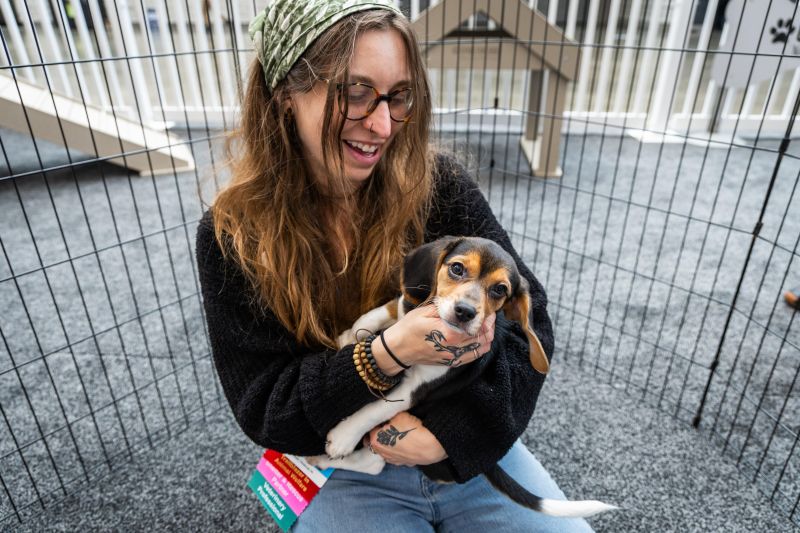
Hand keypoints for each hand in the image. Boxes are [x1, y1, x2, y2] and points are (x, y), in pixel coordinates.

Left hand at [363, 412, 446, 466]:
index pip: (369, 429)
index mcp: (375, 440)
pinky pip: (396, 456)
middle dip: (377, 435)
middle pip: (373, 443)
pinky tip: (405, 444)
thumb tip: (388, 417)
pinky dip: (397, 451)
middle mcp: (381, 453)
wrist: (431, 444)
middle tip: (384, 427)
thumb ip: (389, 416)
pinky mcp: (404, 464)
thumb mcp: (398, 415)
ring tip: (395, 436)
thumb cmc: (413, 428)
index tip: (380, 419)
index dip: (375, 423)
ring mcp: (393, 460)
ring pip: (384, 451)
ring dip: (386, 444)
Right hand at [374, 307, 495, 368]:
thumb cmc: (409, 328)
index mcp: (449, 334)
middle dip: (489, 328)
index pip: (476, 328)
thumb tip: (460, 305)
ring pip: (479, 351)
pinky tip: (478, 340)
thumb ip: (446, 309)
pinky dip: (478, 349)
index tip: (489, 311)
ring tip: (486, 328)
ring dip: (486, 339)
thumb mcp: (425, 312)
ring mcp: (452, 358)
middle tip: (490, 318)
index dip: (486, 320)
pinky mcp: (450, 363)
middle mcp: (453, 349)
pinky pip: (470, 358)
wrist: (397, 350)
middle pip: (481, 340)